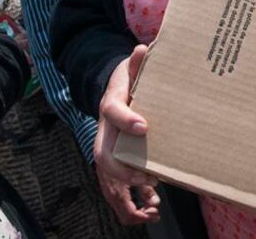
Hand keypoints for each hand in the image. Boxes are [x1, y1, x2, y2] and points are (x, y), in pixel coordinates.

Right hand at [94, 45, 160, 223]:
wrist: (114, 89)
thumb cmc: (129, 79)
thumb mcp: (132, 67)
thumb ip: (138, 62)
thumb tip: (142, 49)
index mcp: (111, 102)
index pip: (112, 110)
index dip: (126, 119)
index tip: (144, 126)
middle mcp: (105, 128)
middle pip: (103, 154)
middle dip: (123, 170)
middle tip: (148, 178)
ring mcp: (107, 145)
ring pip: (107, 175)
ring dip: (126, 192)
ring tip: (152, 199)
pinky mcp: (114, 159)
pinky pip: (115, 184)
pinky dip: (129, 200)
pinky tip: (151, 206)